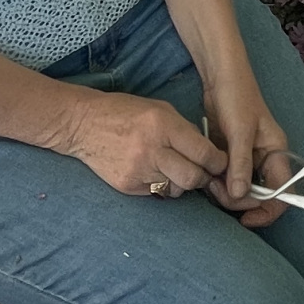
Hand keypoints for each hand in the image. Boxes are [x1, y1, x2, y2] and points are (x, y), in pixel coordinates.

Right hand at [62, 90, 226, 197]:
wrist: (83, 124)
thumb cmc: (124, 112)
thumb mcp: (159, 109)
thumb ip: (184, 130)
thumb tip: (207, 152)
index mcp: (163, 125)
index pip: (203, 152)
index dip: (217, 161)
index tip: (220, 162)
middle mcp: (152, 149)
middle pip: (193, 177)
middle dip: (203, 177)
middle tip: (202, 171)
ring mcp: (138, 171)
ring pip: (176, 189)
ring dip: (181, 183)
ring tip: (173, 169)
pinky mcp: (127, 186)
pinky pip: (156, 193)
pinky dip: (161, 185)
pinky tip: (153, 171)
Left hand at [202, 68, 290, 228]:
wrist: (220, 76)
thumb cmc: (236, 97)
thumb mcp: (239, 130)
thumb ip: (240, 164)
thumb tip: (240, 195)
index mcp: (277, 152)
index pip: (283, 193)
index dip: (267, 210)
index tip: (245, 219)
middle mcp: (266, 158)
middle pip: (260, 196)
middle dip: (239, 200)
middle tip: (215, 190)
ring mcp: (249, 158)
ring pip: (243, 189)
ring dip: (227, 193)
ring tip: (209, 182)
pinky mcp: (233, 155)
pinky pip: (230, 179)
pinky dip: (220, 183)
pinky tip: (207, 177)